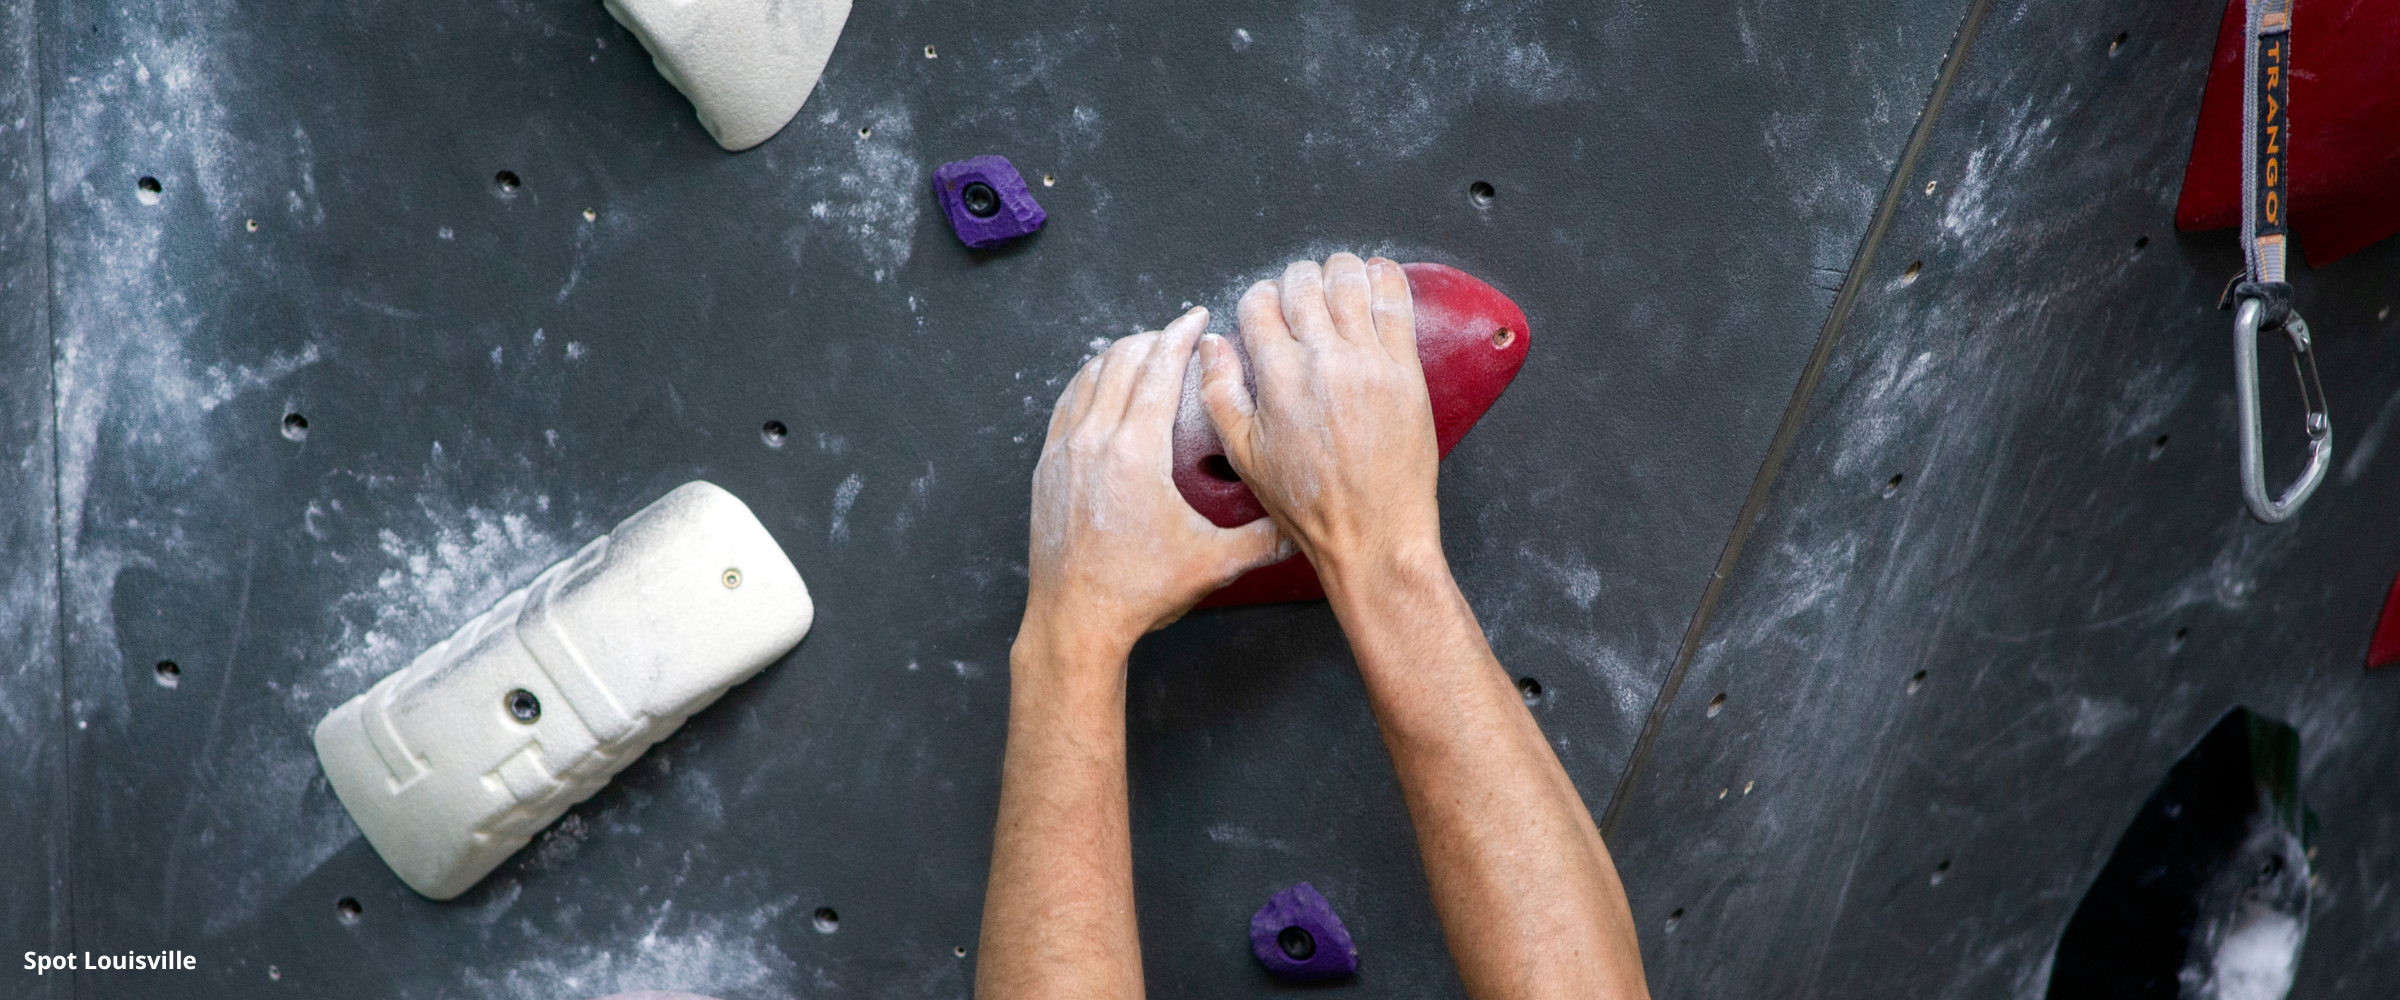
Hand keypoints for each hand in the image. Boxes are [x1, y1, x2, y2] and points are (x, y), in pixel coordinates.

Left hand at [1023, 307, 1289, 660]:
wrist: (1076, 620)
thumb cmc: (1139, 592)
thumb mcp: (1213, 564)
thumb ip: (1264, 539)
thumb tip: (1306, 527)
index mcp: (1135, 451)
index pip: (1159, 369)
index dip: (1180, 335)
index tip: (1196, 317)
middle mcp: (1094, 440)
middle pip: (1123, 361)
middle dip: (1153, 339)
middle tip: (1179, 336)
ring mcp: (1064, 451)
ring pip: (1089, 376)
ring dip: (1119, 355)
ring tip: (1144, 352)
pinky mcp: (1047, 467)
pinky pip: (1066, 403)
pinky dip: (1088, 381)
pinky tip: (1101, 385)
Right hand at [1197, 254, 1441, 588]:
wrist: (1372, 535)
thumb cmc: (1309, 504)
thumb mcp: (1244, 455)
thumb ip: (1220, 392)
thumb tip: (1210, 344)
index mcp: (1277, 377)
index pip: (1259, 302)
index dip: (1258, 302)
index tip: (1266, 314)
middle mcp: (1322, 360)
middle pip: (1303, 281)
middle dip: (1296, 281)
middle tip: (1302, 298)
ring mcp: (1368, 362)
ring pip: (1349, 280)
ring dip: (1338, 272)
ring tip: (1337, 283)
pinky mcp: (1405, 370)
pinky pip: (1396, 302)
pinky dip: (1383, 278)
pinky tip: (1376, 278)